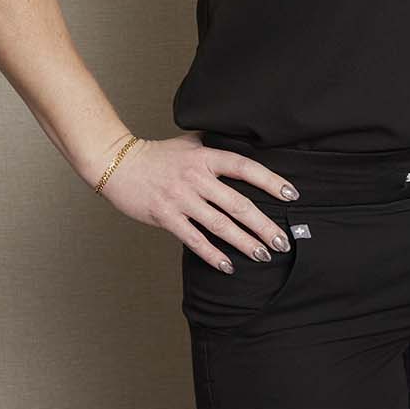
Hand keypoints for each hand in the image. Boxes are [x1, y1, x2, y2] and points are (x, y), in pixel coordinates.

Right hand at [94, 132, 299, 272]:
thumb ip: (217, 146)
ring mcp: (181, 199)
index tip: (291, 195)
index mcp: (207, 157)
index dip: (270, 181)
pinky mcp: (165, 217)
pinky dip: (212, 254)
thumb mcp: (192, 142)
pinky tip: (228, 265)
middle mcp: (197, 179)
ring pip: (220, 225)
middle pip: (238, 204)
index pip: (246, 168)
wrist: (118, 164)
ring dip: (244, 242)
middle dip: (263, 225)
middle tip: (282, 241)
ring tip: (263, 254)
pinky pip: (194, 240)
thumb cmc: (158, 154)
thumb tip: (246, 143)